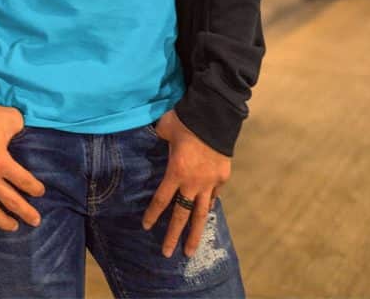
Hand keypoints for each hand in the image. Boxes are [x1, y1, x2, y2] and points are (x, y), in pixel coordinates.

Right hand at [0, 104, 44, 231]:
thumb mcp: (11, 118)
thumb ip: (21, 129)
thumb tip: (26, 136)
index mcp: (2, 162)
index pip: (24, 181)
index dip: (35, 188)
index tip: (41, 192)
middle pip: (11, 202)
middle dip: (26, 213)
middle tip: (36, 221)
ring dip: (4, 222)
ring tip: (14, 227)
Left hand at [141, 110, 230, 258]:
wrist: (215, 115)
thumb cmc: (185, 119)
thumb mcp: (165, 128)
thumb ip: (159, 137)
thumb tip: (152, 134)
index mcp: (175, 172)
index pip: (161, 200)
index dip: (152, 214)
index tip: (146, 227)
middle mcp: (192, 183)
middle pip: (181, 215)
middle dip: (173, 235)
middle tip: (167, 254)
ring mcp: (209, 182)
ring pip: (200, 214)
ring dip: (195, 233)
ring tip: (190, 251)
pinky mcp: (222, 177)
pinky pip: (213, 196)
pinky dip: (209, 205)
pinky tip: (205, 213)